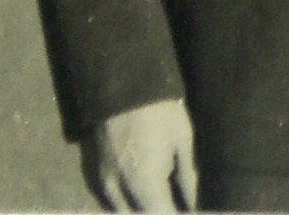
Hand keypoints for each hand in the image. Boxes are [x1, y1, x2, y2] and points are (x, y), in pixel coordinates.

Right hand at [80, 98, 196, 210]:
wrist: (123, 86)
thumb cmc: (161, 112)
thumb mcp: (182, 141)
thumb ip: (187, 177)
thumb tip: (194, 204)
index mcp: (145, 183)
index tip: (187, 213)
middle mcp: (119, 191)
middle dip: (158, 212)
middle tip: (174, 205)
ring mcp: (103, 185)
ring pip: (121, 214)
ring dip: (140, 210)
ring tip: (161, 201)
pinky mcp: (94, 177)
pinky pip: (110, 203)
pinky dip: (126, 206)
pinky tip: (141, 197)